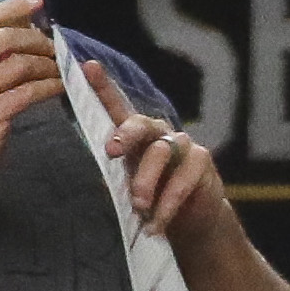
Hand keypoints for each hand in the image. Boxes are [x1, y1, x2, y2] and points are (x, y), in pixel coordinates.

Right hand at [0, 0, 61, 177]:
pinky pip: (30, 92)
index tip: (39, 1)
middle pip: (7, 37)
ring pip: (21, 64)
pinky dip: (51, 86)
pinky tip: (61, 87)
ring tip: (60, 70)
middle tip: (55, 48)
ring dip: (48, 65)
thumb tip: (26, 26)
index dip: (13, 7)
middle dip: (37, 39)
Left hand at [83, 61, 232, 255]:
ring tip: (138, 206)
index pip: (117, 107)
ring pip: (161, 153)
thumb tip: (99, 178)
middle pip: (140, 123)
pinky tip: (156, 223)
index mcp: (135, 136)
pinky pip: (182, 181)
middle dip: (125, 135)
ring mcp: (183, 144)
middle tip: (112, 152)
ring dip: (146, 182)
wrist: (191, 220)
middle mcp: (159, 133)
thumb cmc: (153, 198)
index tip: (88, 67)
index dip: (102, 86)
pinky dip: (166, 204)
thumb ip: (115, 177)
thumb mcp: (127, 187)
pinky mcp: (202, 162)